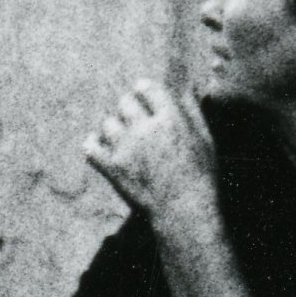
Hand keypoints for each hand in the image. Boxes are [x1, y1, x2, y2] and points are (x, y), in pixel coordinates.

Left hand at [87, 84, 216, 232]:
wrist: (185, 211)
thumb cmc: (200, 175)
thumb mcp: (204, 139)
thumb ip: (192, 110)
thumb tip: (185, 85)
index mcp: (170, 118)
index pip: (147, 88)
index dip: (144, 90)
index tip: (143, 96)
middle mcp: (145, 128)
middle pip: (124, 103)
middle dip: (129, 109)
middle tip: (135, 121)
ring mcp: (126, 148)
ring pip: (108, 124)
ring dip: (114, 129)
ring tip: (123, 140)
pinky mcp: (112, 167)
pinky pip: (91, 147)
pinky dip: (93, 145)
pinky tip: (100, 148)